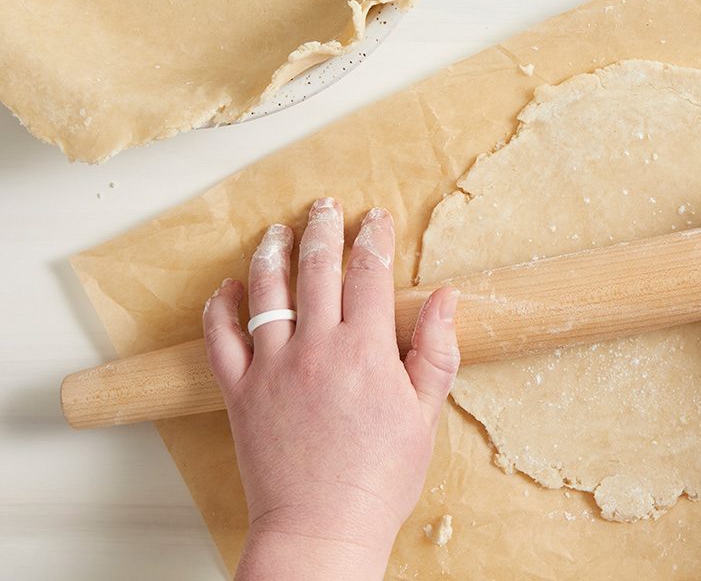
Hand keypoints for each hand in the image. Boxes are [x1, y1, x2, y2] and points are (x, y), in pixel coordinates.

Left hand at [202, 199, 459, 579]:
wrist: (322, 528)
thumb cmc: (380, 478)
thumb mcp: (425, 414)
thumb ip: (437, 350)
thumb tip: (448, 297)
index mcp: (366, 350)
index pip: (369, 272)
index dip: (374, 237)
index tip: (377, 218)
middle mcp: (316, 347)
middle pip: (317, 267)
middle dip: (324, 227)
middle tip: (327, 206)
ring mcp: (272, 367)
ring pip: (266, 290)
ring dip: (272, 251)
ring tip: (279, 230)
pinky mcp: (239, 392)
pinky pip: (220, 337)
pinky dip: (220, 306)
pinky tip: (228, 287)